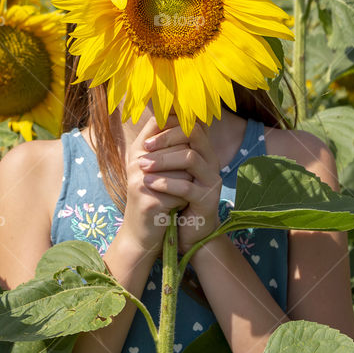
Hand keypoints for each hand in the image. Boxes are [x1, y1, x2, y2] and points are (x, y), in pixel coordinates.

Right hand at [114, 116, 189, 257]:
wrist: (141, 234)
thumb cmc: (155, 198)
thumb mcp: (160, 169)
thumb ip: (172, 146)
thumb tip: (200, 120)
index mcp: (138, 150)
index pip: (160, 121)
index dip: (180, 121)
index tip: (197, 129)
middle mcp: (136, 162)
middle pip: (178, 145)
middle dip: (191, 161)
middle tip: (191, 174)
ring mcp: (140, 181)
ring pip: (183, 169)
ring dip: (190, 181)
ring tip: (184, 191)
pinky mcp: (149, 201)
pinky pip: (181, 191)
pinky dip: (186, 199)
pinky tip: (180, 205)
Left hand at [140, 121, 220, 252]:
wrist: (187, 231)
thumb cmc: (176, 198)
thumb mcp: (169, 171)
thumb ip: (165, 148)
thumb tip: (152, 120)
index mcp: (203, 150)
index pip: (191, 125)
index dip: (169, 125)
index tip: (147, 136)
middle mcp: (211, 161)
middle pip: (193, 135)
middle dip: (166, 138)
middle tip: (144, 147)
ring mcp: (212, 180)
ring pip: (190, 158)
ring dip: (163, 160)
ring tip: (142, 167)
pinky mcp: (208, 200)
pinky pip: (187, 187)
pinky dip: (165, 183)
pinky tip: (149, 184)